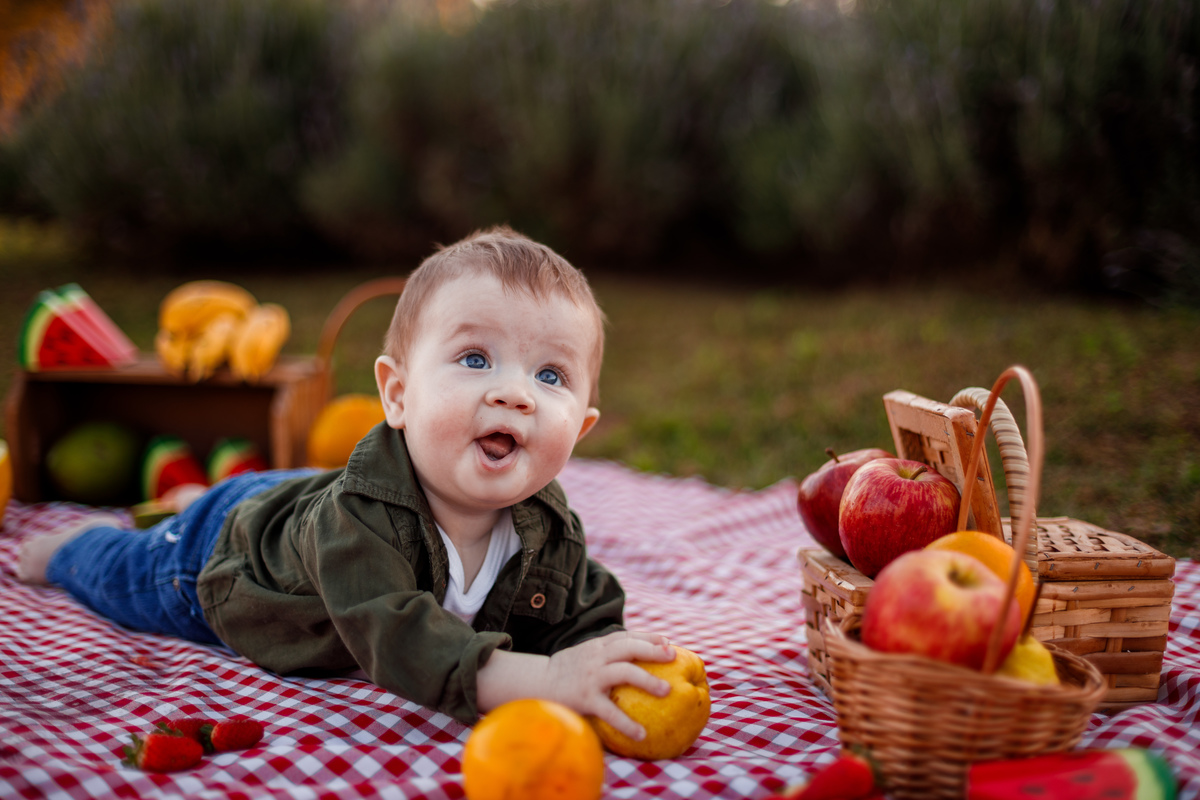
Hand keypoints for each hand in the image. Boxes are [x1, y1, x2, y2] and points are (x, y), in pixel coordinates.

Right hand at [543, 631, 675, 741]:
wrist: (536, 683)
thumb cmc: (565, 671)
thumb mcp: (584, 654)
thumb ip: (605, 653)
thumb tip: (635, 658)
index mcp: (597, 646)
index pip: (626, 636)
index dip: (648, 637)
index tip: (667, 642)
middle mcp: (596, 657)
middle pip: (629, 648)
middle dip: (653, 650)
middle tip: (673, 656)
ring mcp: (591, 677)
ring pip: (625, 672)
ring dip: (648, 680)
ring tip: (667, 690)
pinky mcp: (586, 698)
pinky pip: (610, 712)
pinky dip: (627, 723)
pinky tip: (641, 734)